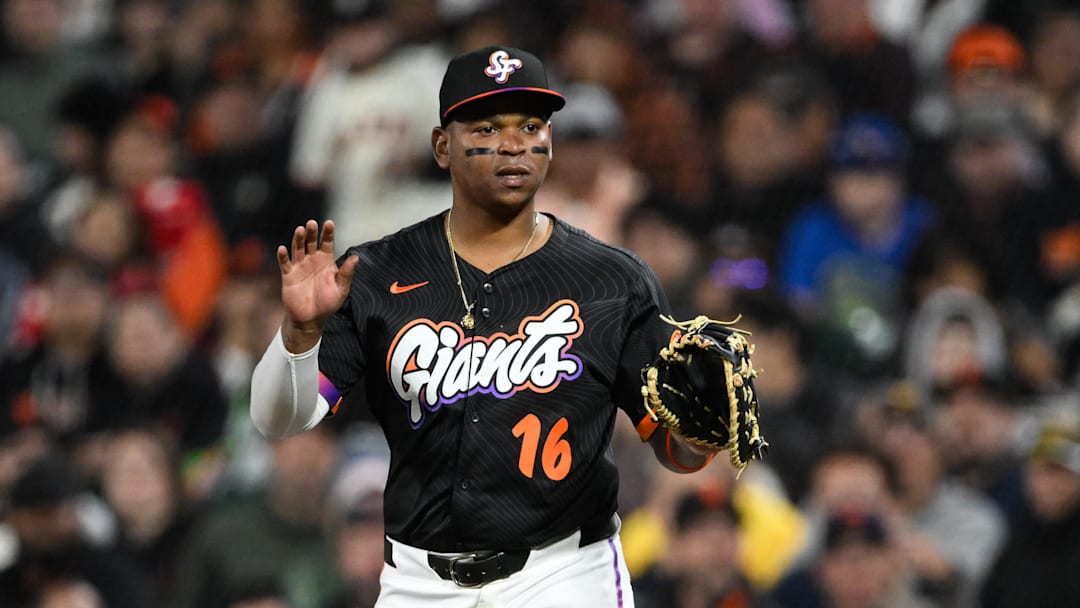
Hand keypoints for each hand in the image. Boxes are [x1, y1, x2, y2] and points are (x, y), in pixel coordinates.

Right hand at [277, 220, 357, 351]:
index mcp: (326, 261)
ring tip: (300, 230)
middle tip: (311, 223)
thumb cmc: (328, 303)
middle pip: (311, 242)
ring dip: (298, 239)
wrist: (311, 319)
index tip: (329, 223)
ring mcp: (299, 266)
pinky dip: (283, 256)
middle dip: (311, 233)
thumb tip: (356, 257)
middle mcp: (312, 260)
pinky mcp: (288, 275)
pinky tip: (282, 249)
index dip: (328, 233)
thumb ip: (347, 273)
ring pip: (298, 249)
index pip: (327, 243)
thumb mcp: (341, 289)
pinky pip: (285, 263)